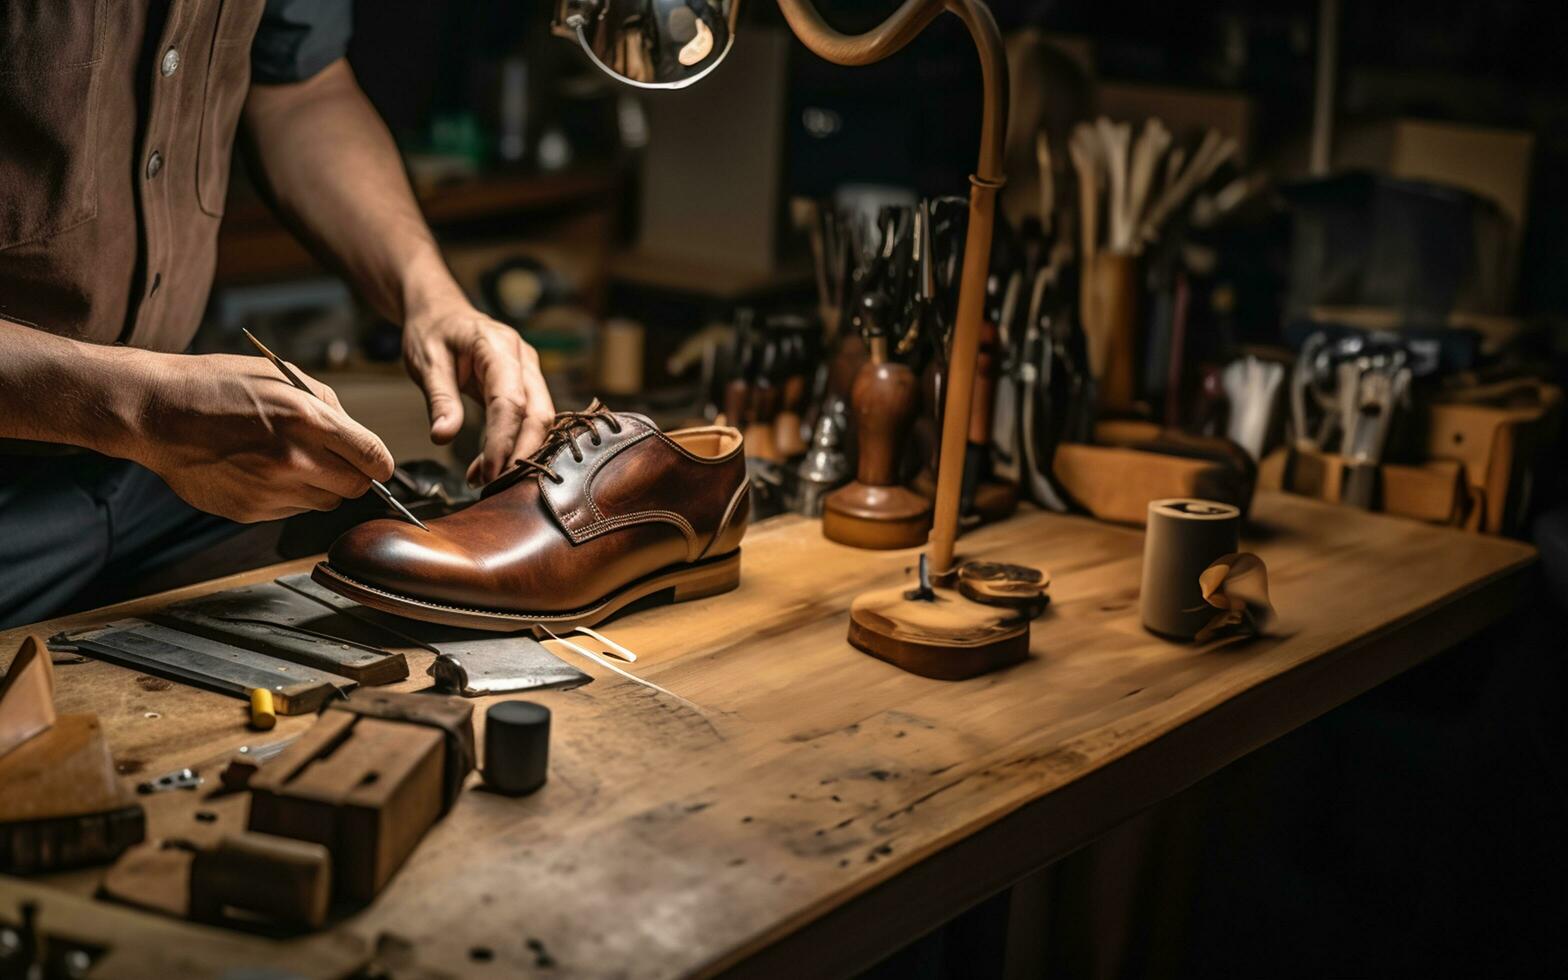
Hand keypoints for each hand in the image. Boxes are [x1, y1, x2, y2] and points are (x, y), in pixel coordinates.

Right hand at [126, 352, 395, 522]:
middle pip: (355, 488)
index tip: (378, 463)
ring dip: (321, 486)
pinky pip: (291, 510)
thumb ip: (328, 406)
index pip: (373, 458)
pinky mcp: (249, 510)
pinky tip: (262, 470)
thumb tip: (357, 436)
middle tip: (336, 461)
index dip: (381, 463)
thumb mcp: (281, 376)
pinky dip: (288, 495)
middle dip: (354, 476)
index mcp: (306, 419)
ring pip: (325, 503)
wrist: (157, 412)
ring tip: (291, 460)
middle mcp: (292, 460)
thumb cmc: (218, 386)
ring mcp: (269, 489)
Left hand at [402, 307, 555, 485]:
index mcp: (497, 346)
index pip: (510, 401)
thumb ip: (440, 399)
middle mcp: (523, 358)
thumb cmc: (432, 331)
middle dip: (521, 453)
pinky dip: (518, 443)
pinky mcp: (527, 384)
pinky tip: (493, 462)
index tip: (488, 473)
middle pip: (538, 413)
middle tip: (493, 485)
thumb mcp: (426, 361)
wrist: (441, 311)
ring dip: (520, 452)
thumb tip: (443, 437)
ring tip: (487, 477)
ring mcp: (529, 370)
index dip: (502, 440)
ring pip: (542, 419)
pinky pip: (533, 418)